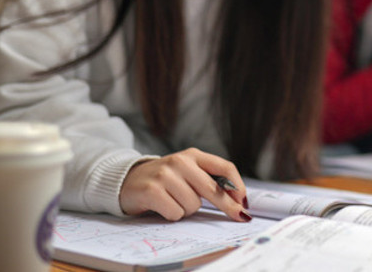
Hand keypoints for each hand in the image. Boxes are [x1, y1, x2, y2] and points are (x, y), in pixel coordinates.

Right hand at [119, 148, 249, 221]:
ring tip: (174, 201)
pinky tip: (163, 206)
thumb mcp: (188, 172)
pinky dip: (172, 215)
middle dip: (227, 206)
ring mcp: (166, 175)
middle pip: (213, 189)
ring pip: (194, 205)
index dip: (238, 186)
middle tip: (239, 216)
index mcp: (193, 155)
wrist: (127, 181)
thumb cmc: (165, 180)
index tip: (244, 201)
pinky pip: (176, 213)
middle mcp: (181, 162)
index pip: (225, 167)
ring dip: (187, 209)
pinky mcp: (152, 190)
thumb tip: (238, 200)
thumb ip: (209, 180)